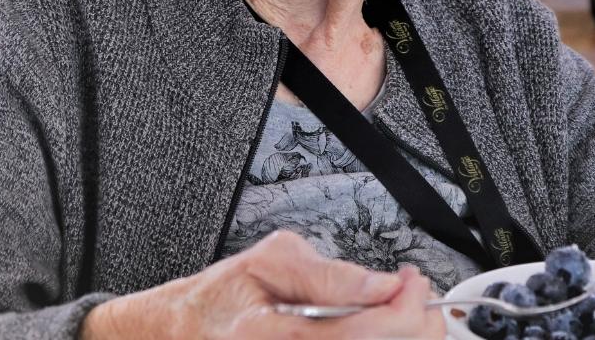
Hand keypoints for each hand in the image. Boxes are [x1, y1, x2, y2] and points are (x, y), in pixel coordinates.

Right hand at [81, 230, 443, 338]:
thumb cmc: (218, 301)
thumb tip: (380, 282)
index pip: (360, 331)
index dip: (402, 306)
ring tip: (402, 312)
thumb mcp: (266, 262)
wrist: (178, 335)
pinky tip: (382, 333)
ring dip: (403, 338)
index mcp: (271, 333)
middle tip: (416, 294)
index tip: (410, 281)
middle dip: (414, 325)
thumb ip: (327, 273)